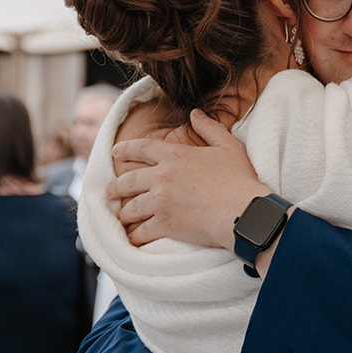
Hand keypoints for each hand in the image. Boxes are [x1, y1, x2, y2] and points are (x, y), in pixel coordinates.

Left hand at [109, 111, 270, 248]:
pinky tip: (131, 239)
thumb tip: (195, 113)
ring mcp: (160, 202)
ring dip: (124, 214)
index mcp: (174, 155)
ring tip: (121, 218)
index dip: (125, 149)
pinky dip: (134, 236)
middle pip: (128, 181)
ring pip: (131, 208)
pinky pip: (141, 232)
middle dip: (115, 187)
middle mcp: (161, 177)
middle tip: (108, 192)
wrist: (243, 212)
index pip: (141, 148)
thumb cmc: (239, 180)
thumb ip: (209, 127)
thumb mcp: (228, 146)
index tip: (114, 152)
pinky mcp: (164, 224)